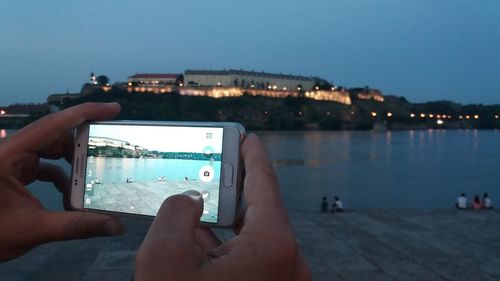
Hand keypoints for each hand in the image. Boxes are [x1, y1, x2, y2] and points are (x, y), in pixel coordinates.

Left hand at [0, 102, 123, 261]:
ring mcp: (12, 162)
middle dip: (82, 142)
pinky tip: (71, 195)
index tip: (113, 109)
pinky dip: (60, 177)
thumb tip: (116, 227)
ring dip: (71, 163)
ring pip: (49, 150)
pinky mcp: (13, 173)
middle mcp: (11, 152)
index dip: (85, 113)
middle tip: (110, 145)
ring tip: (94, 172)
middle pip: (54, 135)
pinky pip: (43, 166)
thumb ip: (76, 226)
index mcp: (10, 154)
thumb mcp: (34, 228)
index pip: (53, 124)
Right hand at [135, 134, 310, 280]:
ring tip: (204, 202)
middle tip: (220, 164)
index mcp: (272, 245)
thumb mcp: (164, 256)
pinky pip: (253, 258)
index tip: (249, 138)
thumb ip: (176, 212)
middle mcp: (288, 261)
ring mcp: (282, 278)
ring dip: (229, 221)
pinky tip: (203, 239)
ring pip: (255, 237)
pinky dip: (230, 247)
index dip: (254, 155)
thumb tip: (189, 200)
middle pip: (260, 211)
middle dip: (235, 188)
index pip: (265, 185)